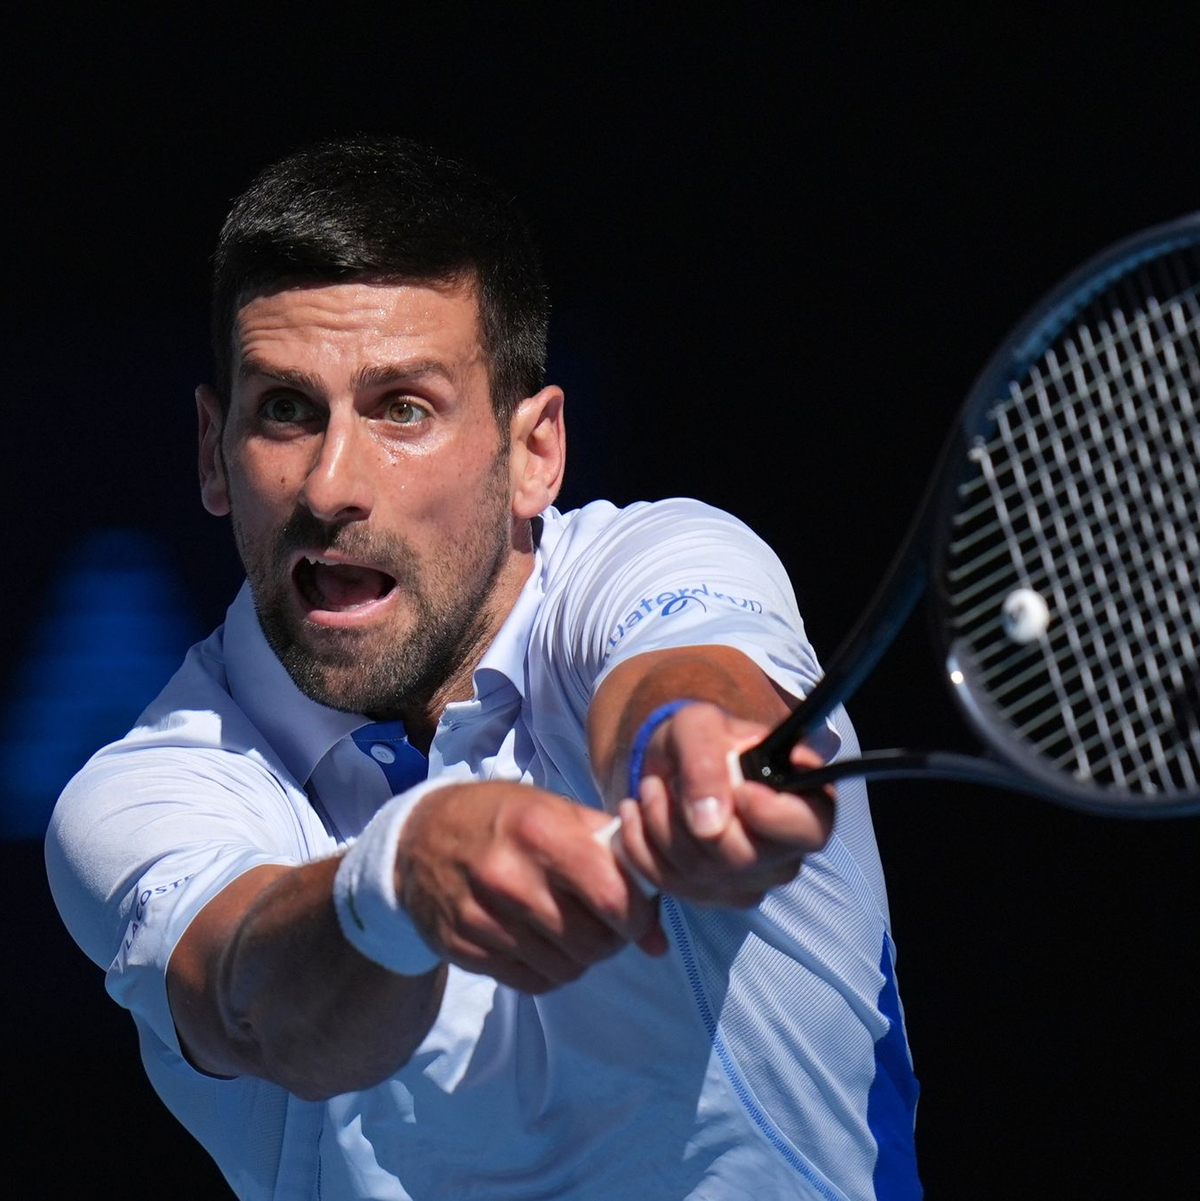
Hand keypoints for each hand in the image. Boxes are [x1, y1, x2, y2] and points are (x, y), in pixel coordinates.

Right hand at [395, 781, 666, 993]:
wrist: (419, 837)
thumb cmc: (502, 818)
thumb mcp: (553, 809)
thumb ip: (609, 850)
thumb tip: (656, 918)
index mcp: (539, 832)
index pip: (611, 896)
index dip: (638, 916)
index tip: (641, 918)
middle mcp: (508, 877)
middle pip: (592, 942)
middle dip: (613, 940)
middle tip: (609, 926)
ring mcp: (481, 917)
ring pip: (565, 969)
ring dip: (582, 958)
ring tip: (575, 932)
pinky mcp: (462, 949)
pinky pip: (531, 982)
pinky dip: (550, 971)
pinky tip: (545, 944)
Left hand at [612, 702, 834, 906]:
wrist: (675, 766)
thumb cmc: (702, 741)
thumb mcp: (699, 726)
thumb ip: (706, 762)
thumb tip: (710, 825)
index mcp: (806, 801)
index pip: (808, 828)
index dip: (772, 815)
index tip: (739, 789)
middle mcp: (786, 851)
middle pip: (741, 858)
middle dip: (686, 817)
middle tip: (666, 780)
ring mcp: (751, 880)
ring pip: (699, 873)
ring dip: (658, 825)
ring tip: (649, 789)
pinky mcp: (714, 896)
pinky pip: (669, 883)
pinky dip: (640, 846)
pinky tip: (636, 815)